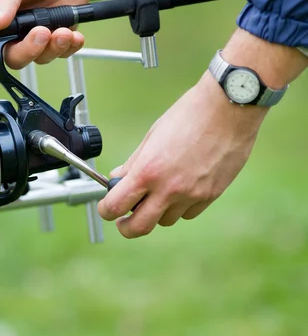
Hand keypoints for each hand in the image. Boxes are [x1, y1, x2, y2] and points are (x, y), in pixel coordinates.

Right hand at [0, 0, 113, 79]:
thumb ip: (5, 2)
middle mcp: (12, 32)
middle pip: (12, 58)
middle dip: (28, 50)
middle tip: (42, 32)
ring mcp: (35, 37)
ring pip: (38, 59)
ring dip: (52, 48)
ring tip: (63, 30)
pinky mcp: (57, 39)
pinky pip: (60, 54)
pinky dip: (68, 47)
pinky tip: (72, 33)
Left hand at [97, 71, 267, 237]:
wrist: (229, 107)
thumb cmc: (189, 115)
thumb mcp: (152, 136)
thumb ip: (133, 163)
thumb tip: (117, 178)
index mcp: (148, 171)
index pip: (116, 205)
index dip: (106, 210)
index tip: (106, 208)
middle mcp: (169, 188)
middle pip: (139, 227)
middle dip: (126, 227)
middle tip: (123, 221)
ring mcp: (192, 195)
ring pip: (166, 221)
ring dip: (156, 213)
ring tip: (156, 195)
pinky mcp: (211, 195)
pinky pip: (188, 213)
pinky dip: (179, 208)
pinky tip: (179, 191)